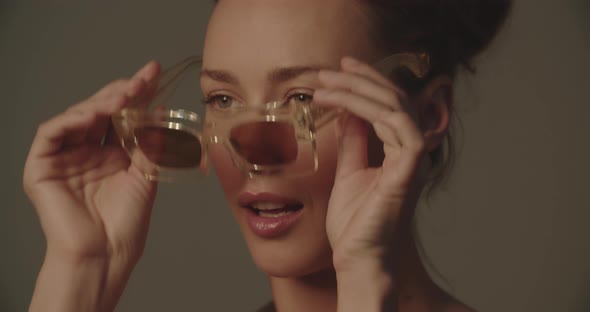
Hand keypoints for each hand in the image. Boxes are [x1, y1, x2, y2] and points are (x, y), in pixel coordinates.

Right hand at [23, 61, 160, 264]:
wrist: (107, 255)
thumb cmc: (126, 223)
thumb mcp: (146, 175)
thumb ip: (150, 143)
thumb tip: (161, 110)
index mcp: (112, 155)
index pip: (123, 117)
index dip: (137, 94)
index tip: (155, 73)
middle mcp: (87, 152)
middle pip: (101, 112)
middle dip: (122, 92)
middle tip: (142, 78)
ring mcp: (64, 158)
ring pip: (77, 118)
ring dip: (100, 103)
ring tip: (123, 95)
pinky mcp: (41, 168)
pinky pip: (51, 134)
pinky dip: (70, 120)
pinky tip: (91, 114)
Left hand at [314, 57, 430, 272]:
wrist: (357, 257)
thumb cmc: (355, 222)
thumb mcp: (350, 170)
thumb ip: (355, 140)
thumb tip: (349, 111)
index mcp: (399, 151)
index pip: (390, 105)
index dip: (367, 82)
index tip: (339, 69)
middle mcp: (411, 152)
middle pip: (395, 100)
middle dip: (362, 79)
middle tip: (331, 70)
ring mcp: (413, 161)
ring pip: (396, 107)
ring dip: (360, 90)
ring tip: (327, 84)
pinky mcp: (409, 170)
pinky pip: (399, 127)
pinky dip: (371, 109)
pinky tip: (344, 104)